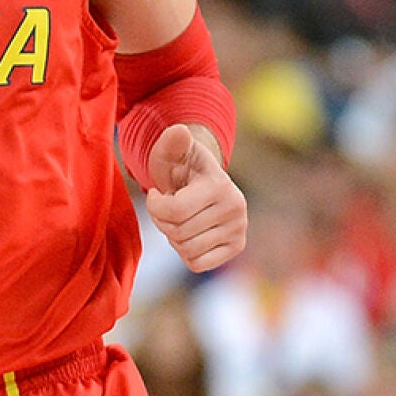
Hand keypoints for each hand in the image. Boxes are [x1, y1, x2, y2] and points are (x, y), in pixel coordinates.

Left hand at [145, 123, 247, 272]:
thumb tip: (180, 132)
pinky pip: (198, 264)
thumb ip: (171, 141)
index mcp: (220, 185)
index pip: (175, 211)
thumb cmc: (180, 165)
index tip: (155, 193)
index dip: (155, 206)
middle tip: (167, 206)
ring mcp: (240, 229)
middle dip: (163, 220)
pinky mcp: (237, 246)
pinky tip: (189, 232)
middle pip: (179, 232)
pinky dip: (185, 252)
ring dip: (173, 236)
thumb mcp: (171, 150)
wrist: (201, 179)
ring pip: (186, 250)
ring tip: (179, 217)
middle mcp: (236, 209)